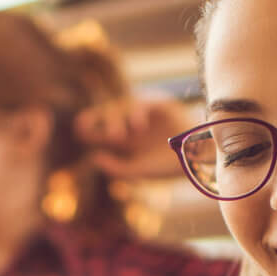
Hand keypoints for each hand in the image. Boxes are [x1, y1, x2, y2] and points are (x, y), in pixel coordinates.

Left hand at [73, 96, 197, 180]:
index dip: (87, 126)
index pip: (99, 129)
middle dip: (99, 120)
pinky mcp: (159, 105)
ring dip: (117, 119)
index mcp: (124, 140)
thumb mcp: (139, 171)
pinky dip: (138, 113)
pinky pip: (143, 103)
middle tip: (98, 133)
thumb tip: (94, 157)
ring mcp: (144, 113)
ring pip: (122, 106)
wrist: (197, 159)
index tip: (79, 129)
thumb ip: (116, 168)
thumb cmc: (168, 168)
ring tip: (117, 136)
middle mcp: (130, 124)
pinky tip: (138, 126)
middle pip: (107, 113)